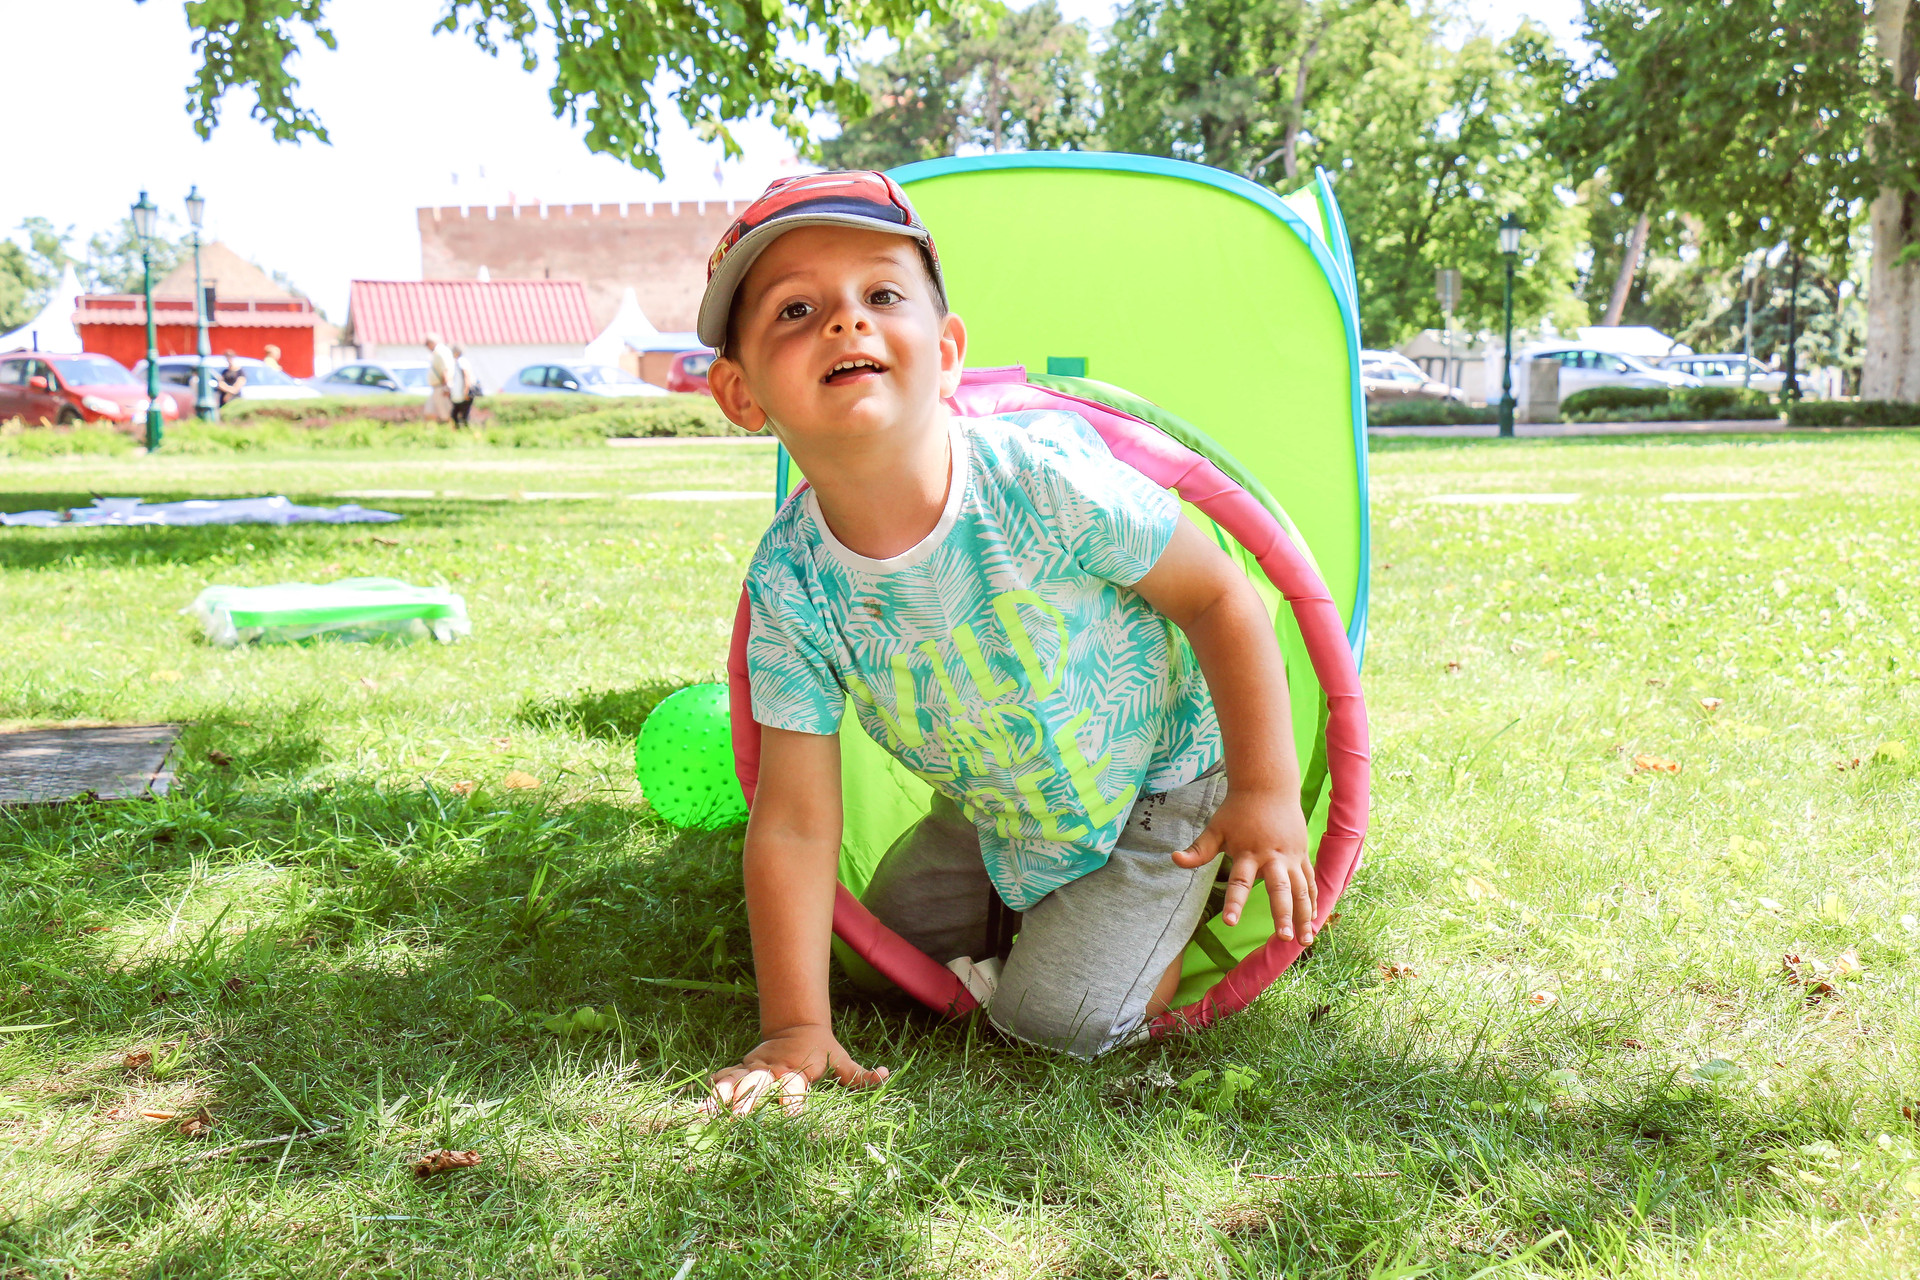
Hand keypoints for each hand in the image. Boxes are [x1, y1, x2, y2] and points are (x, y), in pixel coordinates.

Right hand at [702, 1023, 887, 1117]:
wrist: (797, 1026)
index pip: (794, 1088)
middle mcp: (774, 1071)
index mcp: (797, 1071)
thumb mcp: (841, 1061)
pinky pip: (725, 1077)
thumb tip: (886, 1075)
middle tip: (738, 1119)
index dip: (791, 1102)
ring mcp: (755, 1069)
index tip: (788, 1117)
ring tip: (709, 1111)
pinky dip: (713, 1088)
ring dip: (724, 1095)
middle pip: (760, 1086)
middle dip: (749, 1102)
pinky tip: (700, 1106)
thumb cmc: (822, 1051)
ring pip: (737, 1081)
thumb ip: (860, 1075)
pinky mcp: (743, 1068)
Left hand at [1171, 787, 1316, 944]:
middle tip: (1282, 938)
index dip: (1234, 902)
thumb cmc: (1237, 810)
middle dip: (1282, 914)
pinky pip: (1310, 882)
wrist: (1268, 786)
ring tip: (1304, 941)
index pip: (1240, 882)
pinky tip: (1313, 922)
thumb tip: (1174, 859)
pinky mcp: (1302, 856)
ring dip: (1304, 915)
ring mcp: (1291, 857)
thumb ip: (1199, 849)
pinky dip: (1313, 901)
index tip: (1230, 923)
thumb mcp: (1216, 828)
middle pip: (1279, 889)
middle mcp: (1272, 857)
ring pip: (1301, 890)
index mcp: (1248, 853)